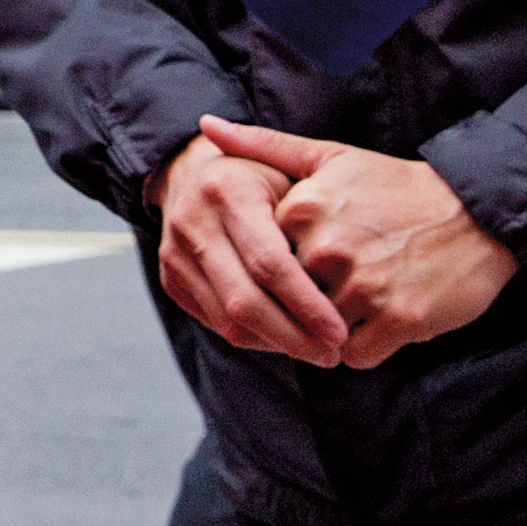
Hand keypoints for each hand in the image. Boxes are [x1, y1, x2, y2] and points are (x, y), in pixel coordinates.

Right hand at [149, 126, 352, 364]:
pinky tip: (285, 337)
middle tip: (332, 355)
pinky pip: (216, 323)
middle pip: (243, 300)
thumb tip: (356, 275)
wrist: (192, 170)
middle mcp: (192, 222)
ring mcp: (174, 252)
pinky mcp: (170, 278)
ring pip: (228, 320)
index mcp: (226, 190)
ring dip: (276, 344)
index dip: (306, 303)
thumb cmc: (262, 176)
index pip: (268, 262)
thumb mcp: (291, 173)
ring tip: (316, 351)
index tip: (341, 332)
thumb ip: (316, 215)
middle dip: (293, 337)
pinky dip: (255, 338)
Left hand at [205, 116, 517, 366]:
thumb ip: (264, 146)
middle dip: (300, 301)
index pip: (259, 258)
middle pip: (286, 296)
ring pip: (317, 329)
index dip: (275, 267)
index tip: (296, 261)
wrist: (479, 215)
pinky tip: (377, 327)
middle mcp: (328, 248)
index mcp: (303, 209)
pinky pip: (356, 355)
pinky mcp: (401, 320)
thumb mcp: (330, 156)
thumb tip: (205, 126)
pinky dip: (361, 349)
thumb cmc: (397, 186)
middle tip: (331, 290)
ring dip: (330, 329)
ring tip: (358, 305)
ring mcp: (364, 286)